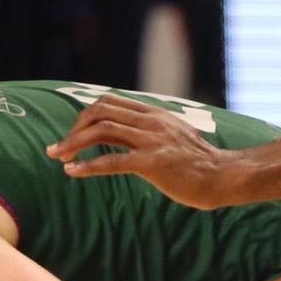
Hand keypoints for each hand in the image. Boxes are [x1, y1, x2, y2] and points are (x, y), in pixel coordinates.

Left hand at [45, 94, 237, 209]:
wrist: (223, 177)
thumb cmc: (197, 164)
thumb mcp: (172, 138)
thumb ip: (151, 133)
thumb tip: (128, 138)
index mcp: (153, 114)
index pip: (109, 102)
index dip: (84, 117)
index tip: (72, 135)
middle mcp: (150, 121)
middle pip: (100, 112)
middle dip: (73, 129)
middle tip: (57, 149)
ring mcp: (152, 140)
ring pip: (102, 131)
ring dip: (73, 144)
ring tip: (57, 157)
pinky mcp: (153, 163)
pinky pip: (113, 161)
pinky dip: (88, 166)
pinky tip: (72, 171)